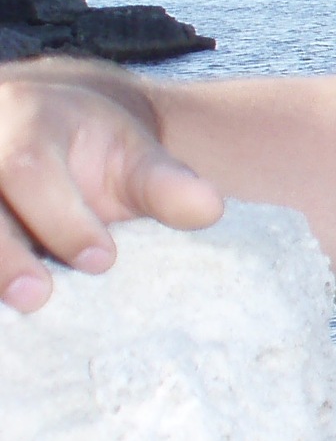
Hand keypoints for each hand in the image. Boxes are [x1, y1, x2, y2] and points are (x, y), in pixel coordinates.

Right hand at [0, 66, 222, 311]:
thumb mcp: (132, 156)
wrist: (39, 125)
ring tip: (17, 304)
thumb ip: (167, 183)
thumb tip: (210, 209)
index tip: (101, 259)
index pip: (27, 166)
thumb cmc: (88, 149)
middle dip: (2, 252)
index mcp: (24, 116)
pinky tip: (1, 324)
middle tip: (37, 297)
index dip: (61, 217)